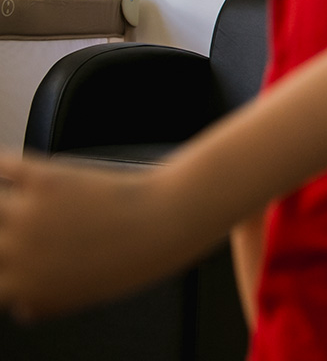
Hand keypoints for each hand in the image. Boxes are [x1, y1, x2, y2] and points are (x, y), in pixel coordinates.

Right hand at [0, 154, 180, 319]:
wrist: (165, 223)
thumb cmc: (133, 259)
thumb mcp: (85, 296)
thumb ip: (46, 303)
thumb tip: (24, 308)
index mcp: (25, 287)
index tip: (4, 251)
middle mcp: (18, 253)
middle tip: (9, 221)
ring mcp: (27, 215)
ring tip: (6, 194)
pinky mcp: (45, 180)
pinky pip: (4, 166)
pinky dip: (2, 164)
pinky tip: (7, 165)